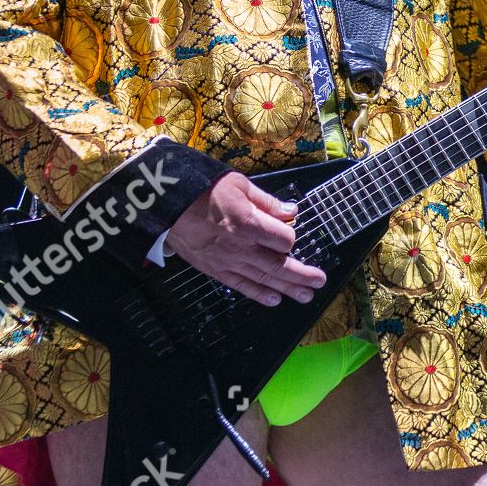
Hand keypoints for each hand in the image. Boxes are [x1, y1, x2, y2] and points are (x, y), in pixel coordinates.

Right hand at [165, 172, 327, 306]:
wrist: (167, 206)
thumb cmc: (204, 189)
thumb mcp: (239, 185)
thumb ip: (267, 201)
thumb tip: (291, 212)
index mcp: (249, 223)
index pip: (284, 239)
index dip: (290, 236)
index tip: (290, 229)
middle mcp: (241, 247)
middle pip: (279, 266)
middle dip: (302, 275)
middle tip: (319, 281)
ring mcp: (228, 262)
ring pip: (264, 280)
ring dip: (288, 288)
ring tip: (306, 295)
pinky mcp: (216, 270)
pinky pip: (242, 286)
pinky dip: (259, 295)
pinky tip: (275, 300)